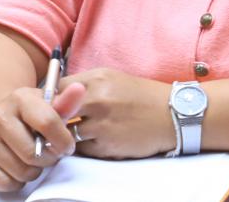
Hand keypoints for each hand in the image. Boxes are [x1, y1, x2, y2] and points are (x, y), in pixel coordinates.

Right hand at [0, 82, 85, 190]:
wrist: (0, 119)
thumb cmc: (32, 114)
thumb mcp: (50, 104)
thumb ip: (67, 103)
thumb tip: (80, 90)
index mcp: (19, 98)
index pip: (48, 123)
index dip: (63, 141)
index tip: (67, 147)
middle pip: (33, 153)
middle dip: (49, 159)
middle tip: (50, 154)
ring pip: (21, 171)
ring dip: (34, 171)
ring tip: (34, 159)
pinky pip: (5, 183)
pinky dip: (16, 181)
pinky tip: (17, 166)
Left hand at [58, 68, 176, 159]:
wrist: (175, 114)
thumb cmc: (143, 96)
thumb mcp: (114, 80)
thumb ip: (86, 86)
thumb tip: (56, 98)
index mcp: (98, 79)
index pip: (56, 89)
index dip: (53, 99)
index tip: (55, 106)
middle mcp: (97, 99)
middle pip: (56, 113)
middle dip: (56, 120)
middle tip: (62, 123)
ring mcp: (101, 124)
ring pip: (67, 134)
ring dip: (70, 136)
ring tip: (85, 132)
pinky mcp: (106, 145)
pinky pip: (82, 149)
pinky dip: (86, 146)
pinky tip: (101, 139)